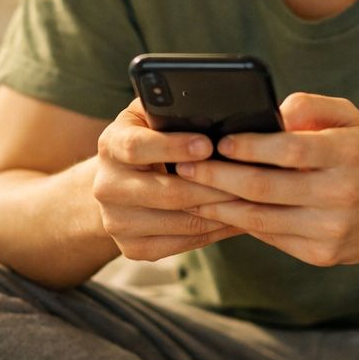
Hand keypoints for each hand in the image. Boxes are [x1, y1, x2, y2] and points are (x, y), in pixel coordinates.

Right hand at [92, 99, 243, 260]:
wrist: (116, 184)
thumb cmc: (147, 141)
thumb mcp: (150, 118)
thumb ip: (172, 112)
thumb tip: (220, 110)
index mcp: (110, 145)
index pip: (137, 147)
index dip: (173, 147)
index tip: (208, 145)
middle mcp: (107, 186)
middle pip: (166, 193)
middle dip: (213, 186)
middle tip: (249, 179)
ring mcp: (116, 222)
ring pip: (180, 222)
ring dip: (220, 213)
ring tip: (251, 200)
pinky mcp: (131, 248)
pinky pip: (181, 245)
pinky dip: (213, 233)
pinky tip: (235, 220)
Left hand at [179, 93, 358, 267]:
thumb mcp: (351, 119)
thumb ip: (311, 106)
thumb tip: (268, 113)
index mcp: (348, 154)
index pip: (291, 151)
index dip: (250, 147)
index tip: (217, 141)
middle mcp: (341, 194)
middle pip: (266, 188)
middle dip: (218, 177)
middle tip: (185, 166)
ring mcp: (330, 229)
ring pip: (261, 219)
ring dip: (219, 205)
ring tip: (190, 190)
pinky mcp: (321, 255)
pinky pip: (270, 237)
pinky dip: (240, 223)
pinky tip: (219, 210)